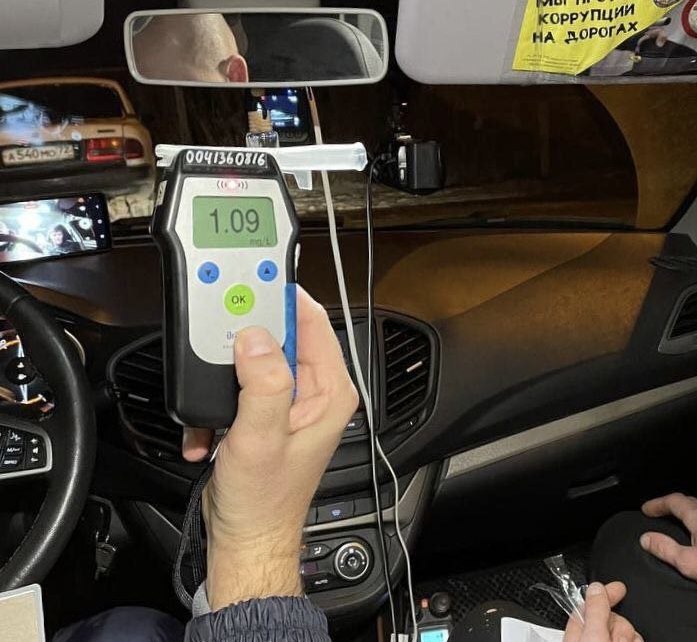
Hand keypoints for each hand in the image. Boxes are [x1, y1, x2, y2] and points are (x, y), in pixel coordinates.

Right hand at [187, 286, 357, 609]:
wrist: (246, 538)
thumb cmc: (264, 501)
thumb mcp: (260, 439)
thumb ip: (262, 384)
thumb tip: (257, 338)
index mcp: (329, 392)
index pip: (313, 322)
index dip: (284, 298)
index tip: (255, 281)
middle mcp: (314, 392)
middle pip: (281, 336)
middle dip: (246, 338)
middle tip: (220, 337)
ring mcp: (288, 402)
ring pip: (254, 359)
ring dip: (225, 374)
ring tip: (215, 401)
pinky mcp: (264, 413)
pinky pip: (238, 385)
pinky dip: (216, 402)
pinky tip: (209, 431)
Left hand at [563, 582, 641, 641]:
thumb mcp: (593, 635)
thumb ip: (595, 611)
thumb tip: (596, 587)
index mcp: (578, 632)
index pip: (591, 604)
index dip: (606, 594)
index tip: (619, 587)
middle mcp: (592, 639)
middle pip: (613, 618)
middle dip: (620, 625)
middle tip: (618, 639)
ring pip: (626, 631)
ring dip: (628, 637)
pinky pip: (634, 639)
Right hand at [639, 493, 696, 592]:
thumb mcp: (688, 562)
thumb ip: (664, 549)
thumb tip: (646, 539)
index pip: (674, 501)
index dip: (657, 504)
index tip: (646, 510)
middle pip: (688, 502)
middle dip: (670, 506)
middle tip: (658, 512)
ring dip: (686, 512)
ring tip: (676, 521)